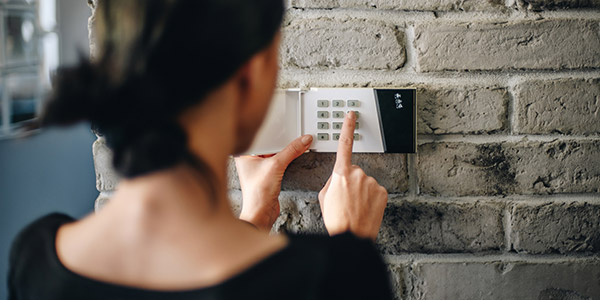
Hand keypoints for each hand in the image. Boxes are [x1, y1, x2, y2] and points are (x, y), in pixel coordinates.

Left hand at [235, 135, 312, 229]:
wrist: (261, 213)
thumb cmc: (257, 193)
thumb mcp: (276, 165)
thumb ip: (291, 151)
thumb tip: (303, 140)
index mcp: (244, 154)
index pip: (260, 136)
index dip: (272, 130)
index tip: (285, 127)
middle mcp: (250, 160)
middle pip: (269, 144)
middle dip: (281, 140)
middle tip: (293, 134)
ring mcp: (259, 168)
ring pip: (275, 153)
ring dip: (285, 150)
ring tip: (296, 144)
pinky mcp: (268, 175)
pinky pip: (279, 161)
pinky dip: (287, 158)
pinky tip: (294, 155)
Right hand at [318, 111, 387, 240]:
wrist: (351, 235)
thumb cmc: (336, 218)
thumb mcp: (324, 196)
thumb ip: (332, 180)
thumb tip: (339, 178)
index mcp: (340, 173)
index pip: (344, 144)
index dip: (347, 127)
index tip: (351, 115)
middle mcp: (358, 174)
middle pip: (354, 171)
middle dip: (350, 182)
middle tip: (345, 199)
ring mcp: (372, 183)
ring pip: (365, 182)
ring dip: (360, 192)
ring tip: (354, 207)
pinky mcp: (382, 192)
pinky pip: (375, 191)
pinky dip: (371, 198)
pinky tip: (365, 208)